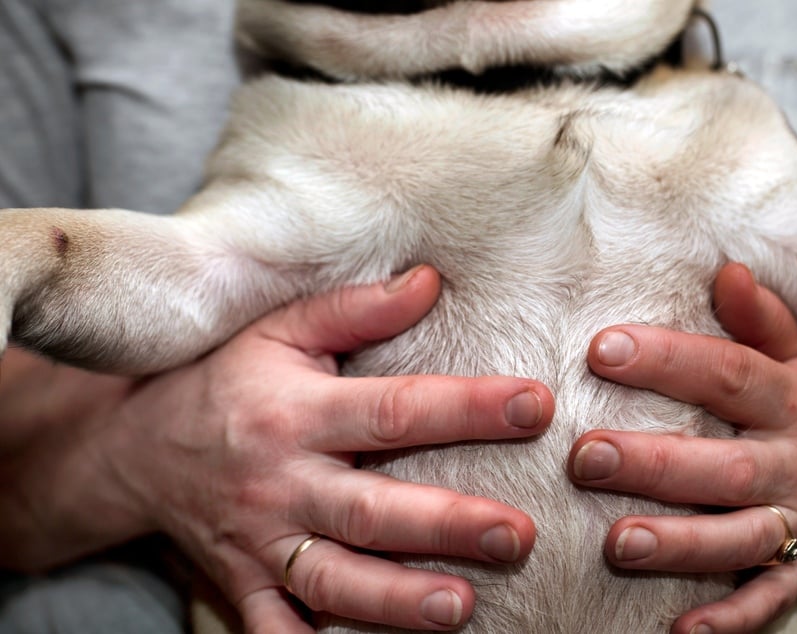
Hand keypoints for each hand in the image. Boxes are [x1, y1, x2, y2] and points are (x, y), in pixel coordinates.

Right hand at [2, 265, 552, 631]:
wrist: (135, 448)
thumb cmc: (225, 380)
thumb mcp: (281, 330)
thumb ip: (356, 308)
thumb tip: (431, 279)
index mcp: (298, 413)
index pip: (396, 410)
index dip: (468, 408)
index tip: (535, 405)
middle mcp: (281, 482)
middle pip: (371, 510)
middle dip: (446, 525)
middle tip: (519, 534)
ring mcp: (260, 543)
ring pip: (332, 581)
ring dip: (395, 602)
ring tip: (460, 609)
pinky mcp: (242, 586)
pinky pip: (277, 632)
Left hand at [568, 263, 796, 632]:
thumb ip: (764, 318)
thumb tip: (725, 268)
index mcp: (794, 401)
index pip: (728, 374)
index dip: (668, 360)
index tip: (601, 349)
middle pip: (722, 464)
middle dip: (653, 464)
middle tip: (585, 457)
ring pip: (738, 538)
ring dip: (679, 545)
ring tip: (617, 545)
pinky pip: (766, 601)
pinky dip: (727, 619)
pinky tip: (678, 630)